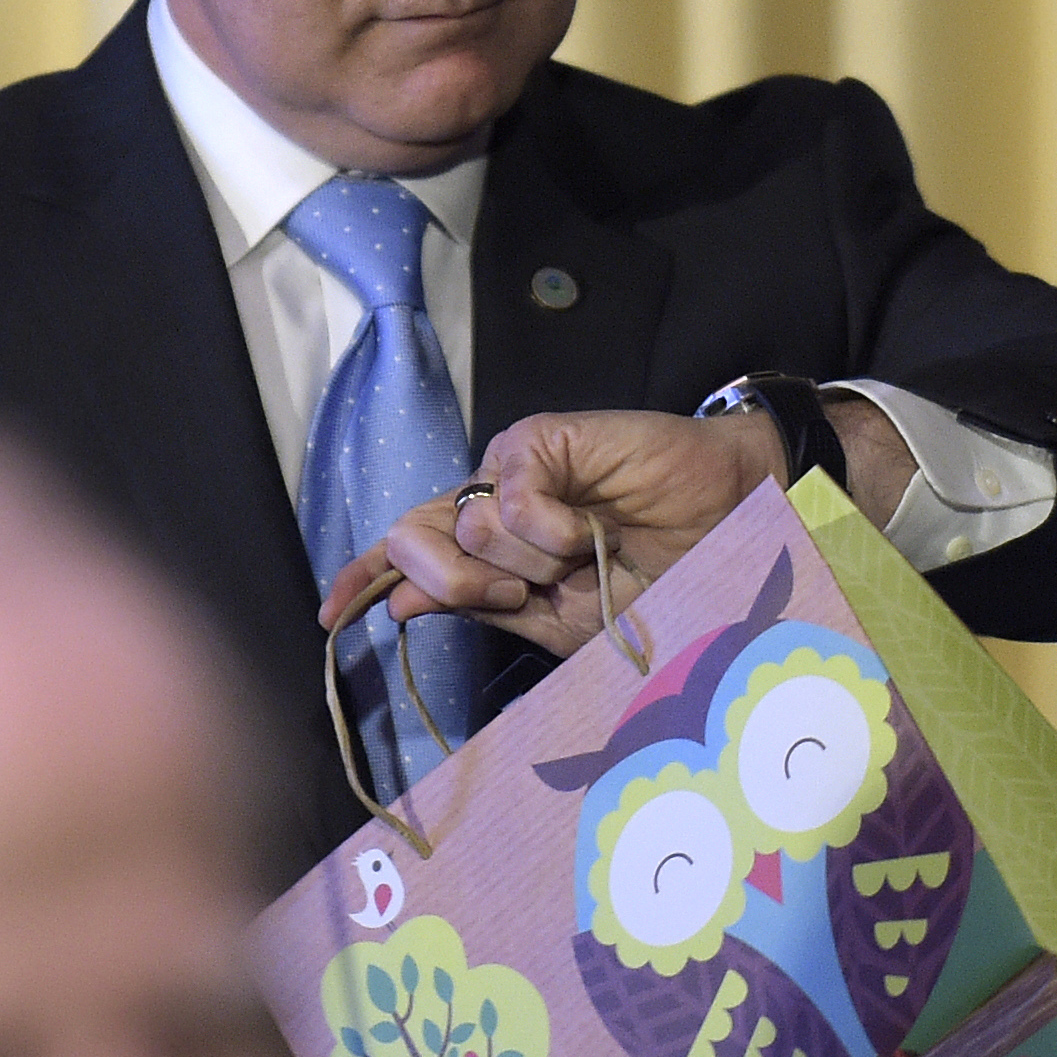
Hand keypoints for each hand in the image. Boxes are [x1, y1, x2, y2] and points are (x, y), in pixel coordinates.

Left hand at [317, 398, 912, 657]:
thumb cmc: (658, 575)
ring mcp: (513, 467)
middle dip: (458, 585)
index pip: (407, 556)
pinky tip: (583, 532)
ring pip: (465, 527)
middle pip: (414, 540)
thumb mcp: (566, 618)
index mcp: (489, 550)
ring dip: (525, 563)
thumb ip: (484, 607)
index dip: (363, 576)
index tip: (328, 613)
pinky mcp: (543, 438)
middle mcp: (490, 502)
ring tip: (582, 554)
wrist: (728, 528)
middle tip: (522, 592)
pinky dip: (545, 528)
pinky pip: (506, 493)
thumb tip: (398, 601)